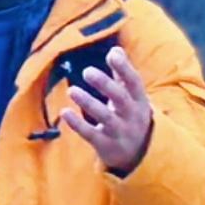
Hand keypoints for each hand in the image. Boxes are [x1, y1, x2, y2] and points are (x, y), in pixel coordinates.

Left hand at [62, 45, 153, 174]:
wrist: (139, 155)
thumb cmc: (131, 117)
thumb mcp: (132, 98)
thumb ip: (123, 75)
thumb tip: (116, 49)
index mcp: (139, 101)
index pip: (135, 83)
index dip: (125, 68)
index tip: (112, 54)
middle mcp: (132, 116)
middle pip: (121, 99)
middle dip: (105, 85)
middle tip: (87, 71)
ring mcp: (119, 132)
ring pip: (105, 117)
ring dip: (88, 104)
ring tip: (72, 91)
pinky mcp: (105, 145)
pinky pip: (90, 134)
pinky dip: (77, 124)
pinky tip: (64, 112)